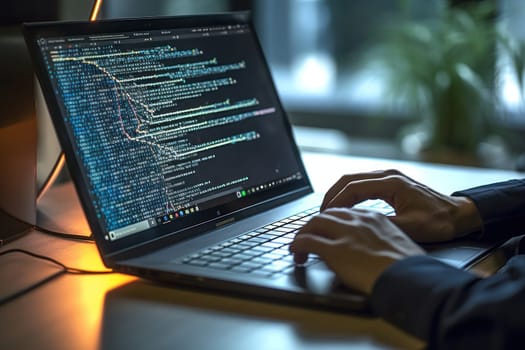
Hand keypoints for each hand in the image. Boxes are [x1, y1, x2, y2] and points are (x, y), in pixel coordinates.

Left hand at [290, 207, 424, 294]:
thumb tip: (368, 250)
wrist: (411, 279)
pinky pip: (307, 241)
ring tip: (299, 245)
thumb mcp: (396, 244)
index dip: (332, 221)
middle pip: (326, 214)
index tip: (327, 229)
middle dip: (314, 224)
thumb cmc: (409, 268)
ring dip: (303, 233)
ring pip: (314, 223)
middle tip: (308, 235)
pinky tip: (296, 251)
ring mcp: (345, 233)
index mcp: (374, 217)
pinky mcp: (335, 249)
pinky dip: (297, 244)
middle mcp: (357, 220)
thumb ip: (378, 239)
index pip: (344, 212)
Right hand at [321, 170, 482, 242]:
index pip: (353, 187)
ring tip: (328, 211)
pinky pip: (362, 185)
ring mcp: (389, 178)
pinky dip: (349, 194)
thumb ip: (384, 225)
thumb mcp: (411, 227)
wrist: (459, 215)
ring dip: (339, 194)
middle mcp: (388, 176)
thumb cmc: (440, 221)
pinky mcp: (390, 184)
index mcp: (391, 183)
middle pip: (349, 179)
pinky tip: (344, 207)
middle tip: (320, 213)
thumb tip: (359, 227)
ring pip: (354, 180)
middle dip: (332, 195)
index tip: (325, 215)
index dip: (336, 201)